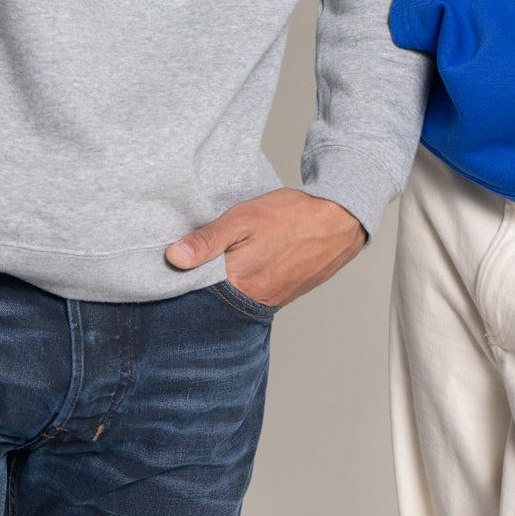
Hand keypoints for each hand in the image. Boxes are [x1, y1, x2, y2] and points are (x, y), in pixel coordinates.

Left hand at [165, 187, 365, 307]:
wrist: (339, 220)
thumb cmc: (292, 216)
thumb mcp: (243, 218)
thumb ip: (208, 239)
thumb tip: (174, 258)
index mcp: (240, 281)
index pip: (197, 289)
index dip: (185, 276)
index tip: (176, 263)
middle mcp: (255, 299)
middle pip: (216, 297)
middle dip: (205, 282)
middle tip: (205, 257)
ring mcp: (271, 300)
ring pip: (236, 297)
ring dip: (227, 282)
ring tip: (229, 258)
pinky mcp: (284, 296)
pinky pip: (255, 295)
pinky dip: (246, 283)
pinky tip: (249, 264)